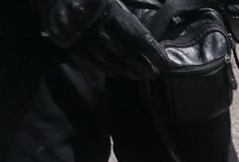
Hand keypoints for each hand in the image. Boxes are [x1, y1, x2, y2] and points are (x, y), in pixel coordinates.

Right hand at [41, 0, 168, 78]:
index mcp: (114, 12)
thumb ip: (133, 8)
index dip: (153, 52)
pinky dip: (107, 69)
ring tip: (141, 77)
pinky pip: (93, 61)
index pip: (139, 36)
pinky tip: (118, 74)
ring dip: (127, 71)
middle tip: (154, 75)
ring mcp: (86, 37)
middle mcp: (101, 27)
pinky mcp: (73, 43)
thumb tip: (154, 13)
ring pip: (110, 60)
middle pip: (126, 52)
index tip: (164, 63)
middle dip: (142, 65)